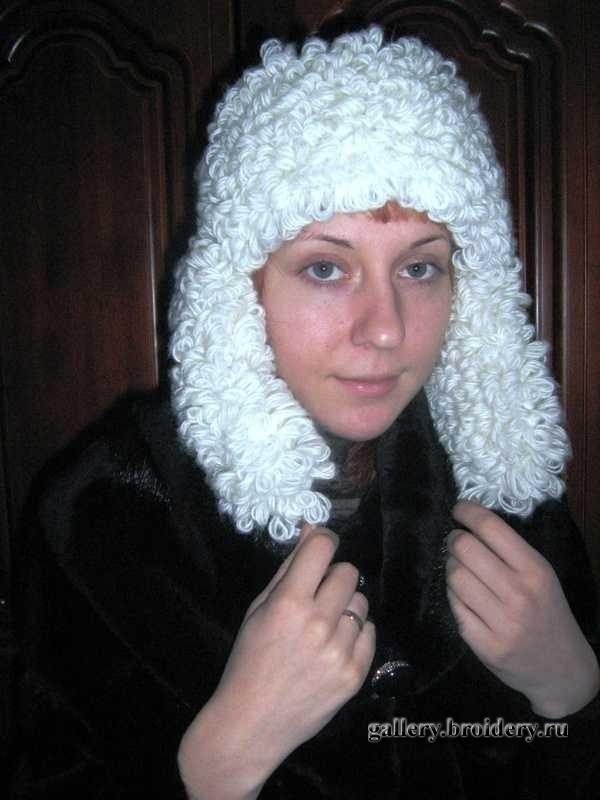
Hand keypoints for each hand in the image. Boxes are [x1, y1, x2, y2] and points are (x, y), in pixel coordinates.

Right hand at [178, 524, 374, 799]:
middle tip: (317, 596)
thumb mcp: (258, 609)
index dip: (323, 540)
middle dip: (333, 577)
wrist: (251, 723)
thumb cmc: (248, 660)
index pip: (323, 548)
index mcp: (289, 603)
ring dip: (345, 607)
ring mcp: (340, 651)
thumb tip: (311, 530)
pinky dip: (355, 634)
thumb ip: (288, 569)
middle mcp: (318, 623)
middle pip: (348, 572)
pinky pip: (369, 633)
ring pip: (361, 603)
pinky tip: (334, 646)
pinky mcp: (354, 674)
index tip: (320, 547)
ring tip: (324, 626)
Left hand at [446, 501, 598, 718]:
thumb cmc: (548, 614)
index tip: (458, 509)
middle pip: (465, 549)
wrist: (563, 671)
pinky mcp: (484, 645)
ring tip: (460, 569)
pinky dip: (453, 596)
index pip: (491, 528)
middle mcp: (518, 594)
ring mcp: (500, 622)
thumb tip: (470, 523)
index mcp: (535, 571)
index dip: (467, 512)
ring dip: (450, 567)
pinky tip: (462, 595)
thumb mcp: (542, 577)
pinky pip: (454, 607)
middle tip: (455, 541)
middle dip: (454, 539)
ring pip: (454, 577)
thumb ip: (511, 552)